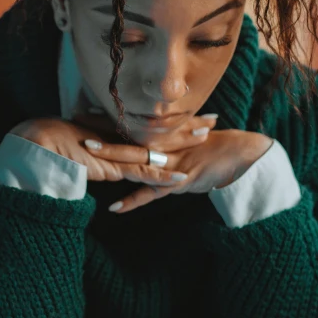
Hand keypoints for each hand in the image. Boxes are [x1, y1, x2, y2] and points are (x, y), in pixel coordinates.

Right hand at [10, 114, 217, 184]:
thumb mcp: (81, 141)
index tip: (190, 109)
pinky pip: (144, 172)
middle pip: (161, 128)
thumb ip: (97, 142)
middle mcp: (121, 135)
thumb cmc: (55, 141)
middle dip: (188, 123)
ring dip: (184, 143)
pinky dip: (164, 177)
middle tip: (213, 118)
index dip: (171, 116)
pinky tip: (183, 179)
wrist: (41, 144)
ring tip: (208, 138)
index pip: (150, 119)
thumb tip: (103, 145)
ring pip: (158, 145)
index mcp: (116, 127)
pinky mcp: (114, 167)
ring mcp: (119, 150)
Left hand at [83, 129, 273, 212]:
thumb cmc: (213, 147)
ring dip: (111, 160)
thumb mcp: (186, 139)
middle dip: (101, 132)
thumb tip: (148, 136)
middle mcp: (163, 145)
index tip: (82, 110)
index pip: (129, 125)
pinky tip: (114, 207)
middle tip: (75, 124)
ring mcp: (169, 163)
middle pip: (127, 138)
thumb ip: (167, 138)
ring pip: (135, 161)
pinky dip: (133, 201)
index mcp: (162, 134)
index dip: (106, 118)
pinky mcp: (177, 181)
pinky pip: (151, 193)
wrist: (241, 154)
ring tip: (87, 158)